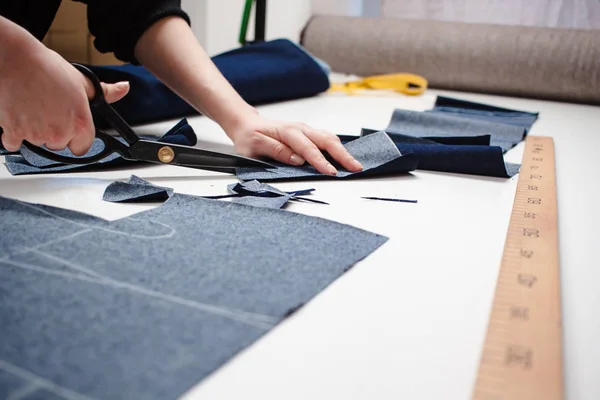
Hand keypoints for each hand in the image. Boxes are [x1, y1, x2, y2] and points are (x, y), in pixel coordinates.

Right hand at [0, 33, 128, 154]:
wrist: (14, 59)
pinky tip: (17, 115)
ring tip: (33, 108)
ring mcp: (36, 135)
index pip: (83, 148)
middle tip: (48, 111)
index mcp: (80, 123)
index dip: (76, 138)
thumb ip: (105, 92)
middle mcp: (60, 133)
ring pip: (38, 143)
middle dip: (54, 133)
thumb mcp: (82, 81)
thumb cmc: (47, 67)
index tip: (70, 128)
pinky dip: (13, 134)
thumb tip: (124, 88)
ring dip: (34, 131)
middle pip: (59, 145)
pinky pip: (13, 144)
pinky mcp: (14, 133)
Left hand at [228, 113, 362, 174]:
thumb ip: (276, 151)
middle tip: (355, 168)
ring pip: (329, 139)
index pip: (308, 148)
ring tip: (355, 165)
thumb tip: (297, 159)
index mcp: (288, 132)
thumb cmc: (250, 137)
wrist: (247, 125)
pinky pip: (327, 140)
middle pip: (326, 140)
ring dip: (343, 151)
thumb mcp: (255, 146)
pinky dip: (338, 148)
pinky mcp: (309, 135)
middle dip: (342, 155)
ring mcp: (306, 130)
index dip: (320, 161)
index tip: (331, 172)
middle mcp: (300, 129)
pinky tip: (345, 158)